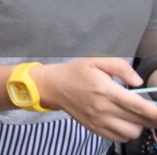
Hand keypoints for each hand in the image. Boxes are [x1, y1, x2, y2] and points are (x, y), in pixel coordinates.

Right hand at [33, 58, 156, 141]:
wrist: (53, 86)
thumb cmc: (76, 72)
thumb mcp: (96, 61)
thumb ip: (121, 67)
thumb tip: (138, 83)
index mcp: (106, 91)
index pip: (138, 107)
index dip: (155, 113)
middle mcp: (104, 109)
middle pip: (139, 122)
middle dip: (151, 118)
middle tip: (149, 108)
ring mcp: (99, 122)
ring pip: (132, 133)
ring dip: (139, 125)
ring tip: (133, 114)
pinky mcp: (95, 129)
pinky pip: (120, 138)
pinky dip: (127, 131)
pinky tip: (123, 120)